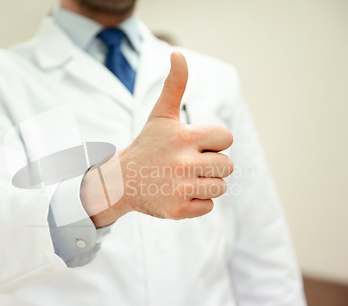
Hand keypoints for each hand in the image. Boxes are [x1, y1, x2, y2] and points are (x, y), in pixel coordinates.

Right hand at [81, 52, 233, 226]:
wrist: (121, 180)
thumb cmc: (148, 145)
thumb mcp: (161, 115)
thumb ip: (174, 85)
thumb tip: (176, 53)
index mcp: (185, 137)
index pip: (226, 139)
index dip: (212, 142)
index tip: (193, 145)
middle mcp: (184, 163)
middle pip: (227, 166)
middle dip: (210, 165)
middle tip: (185, 164)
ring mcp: (180, 188)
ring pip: (220, 187)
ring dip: (205, 184)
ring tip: (182, 178)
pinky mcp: (178, 210)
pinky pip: (207, 206)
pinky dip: (195, 202)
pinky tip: (177, 193)